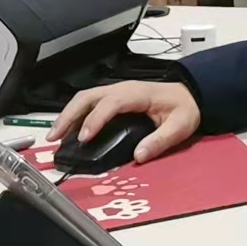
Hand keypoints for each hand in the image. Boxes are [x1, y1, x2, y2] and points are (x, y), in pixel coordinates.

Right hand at [48, 82, 200, 163]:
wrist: (191, 95)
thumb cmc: (185, 108)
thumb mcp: (180, 126)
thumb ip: (161, 141)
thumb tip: (139, 156)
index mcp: (138, 94)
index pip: (111, 103)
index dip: (95, 119)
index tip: (84, 138)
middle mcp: (123, 89)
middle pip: (88, 96)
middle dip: (69, 115)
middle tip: (55, 137)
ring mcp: (117, 91)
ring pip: (85, 97)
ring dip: (68, 114)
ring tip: (55, 135)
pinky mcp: (115, 97)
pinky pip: (90, 102)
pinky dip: (75, 114)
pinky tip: (68, 130)